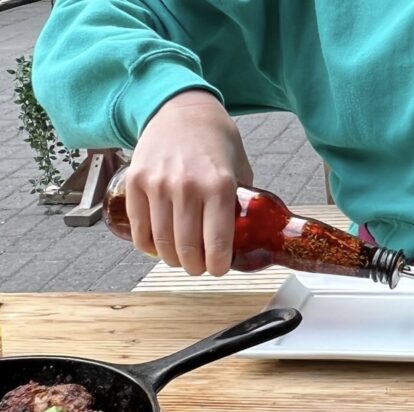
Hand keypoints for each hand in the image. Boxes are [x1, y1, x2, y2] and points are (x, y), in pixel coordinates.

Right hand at [126, 90, 252, 275]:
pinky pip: (138, 227)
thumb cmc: (216, 143)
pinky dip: (147, 244)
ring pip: (161, 242)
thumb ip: (242, 204)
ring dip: (172, 259)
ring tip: (180, 258)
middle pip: (188, 248)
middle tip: (199, 267)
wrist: (182, 110)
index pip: (218, 244)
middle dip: (195, 267)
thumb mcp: (240, 172)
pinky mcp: (135, 180)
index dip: (218, 266)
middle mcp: (188, 186)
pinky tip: (157, 246)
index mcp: (219, 186)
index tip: (219, 269)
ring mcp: (158, 183)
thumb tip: (247, 238)